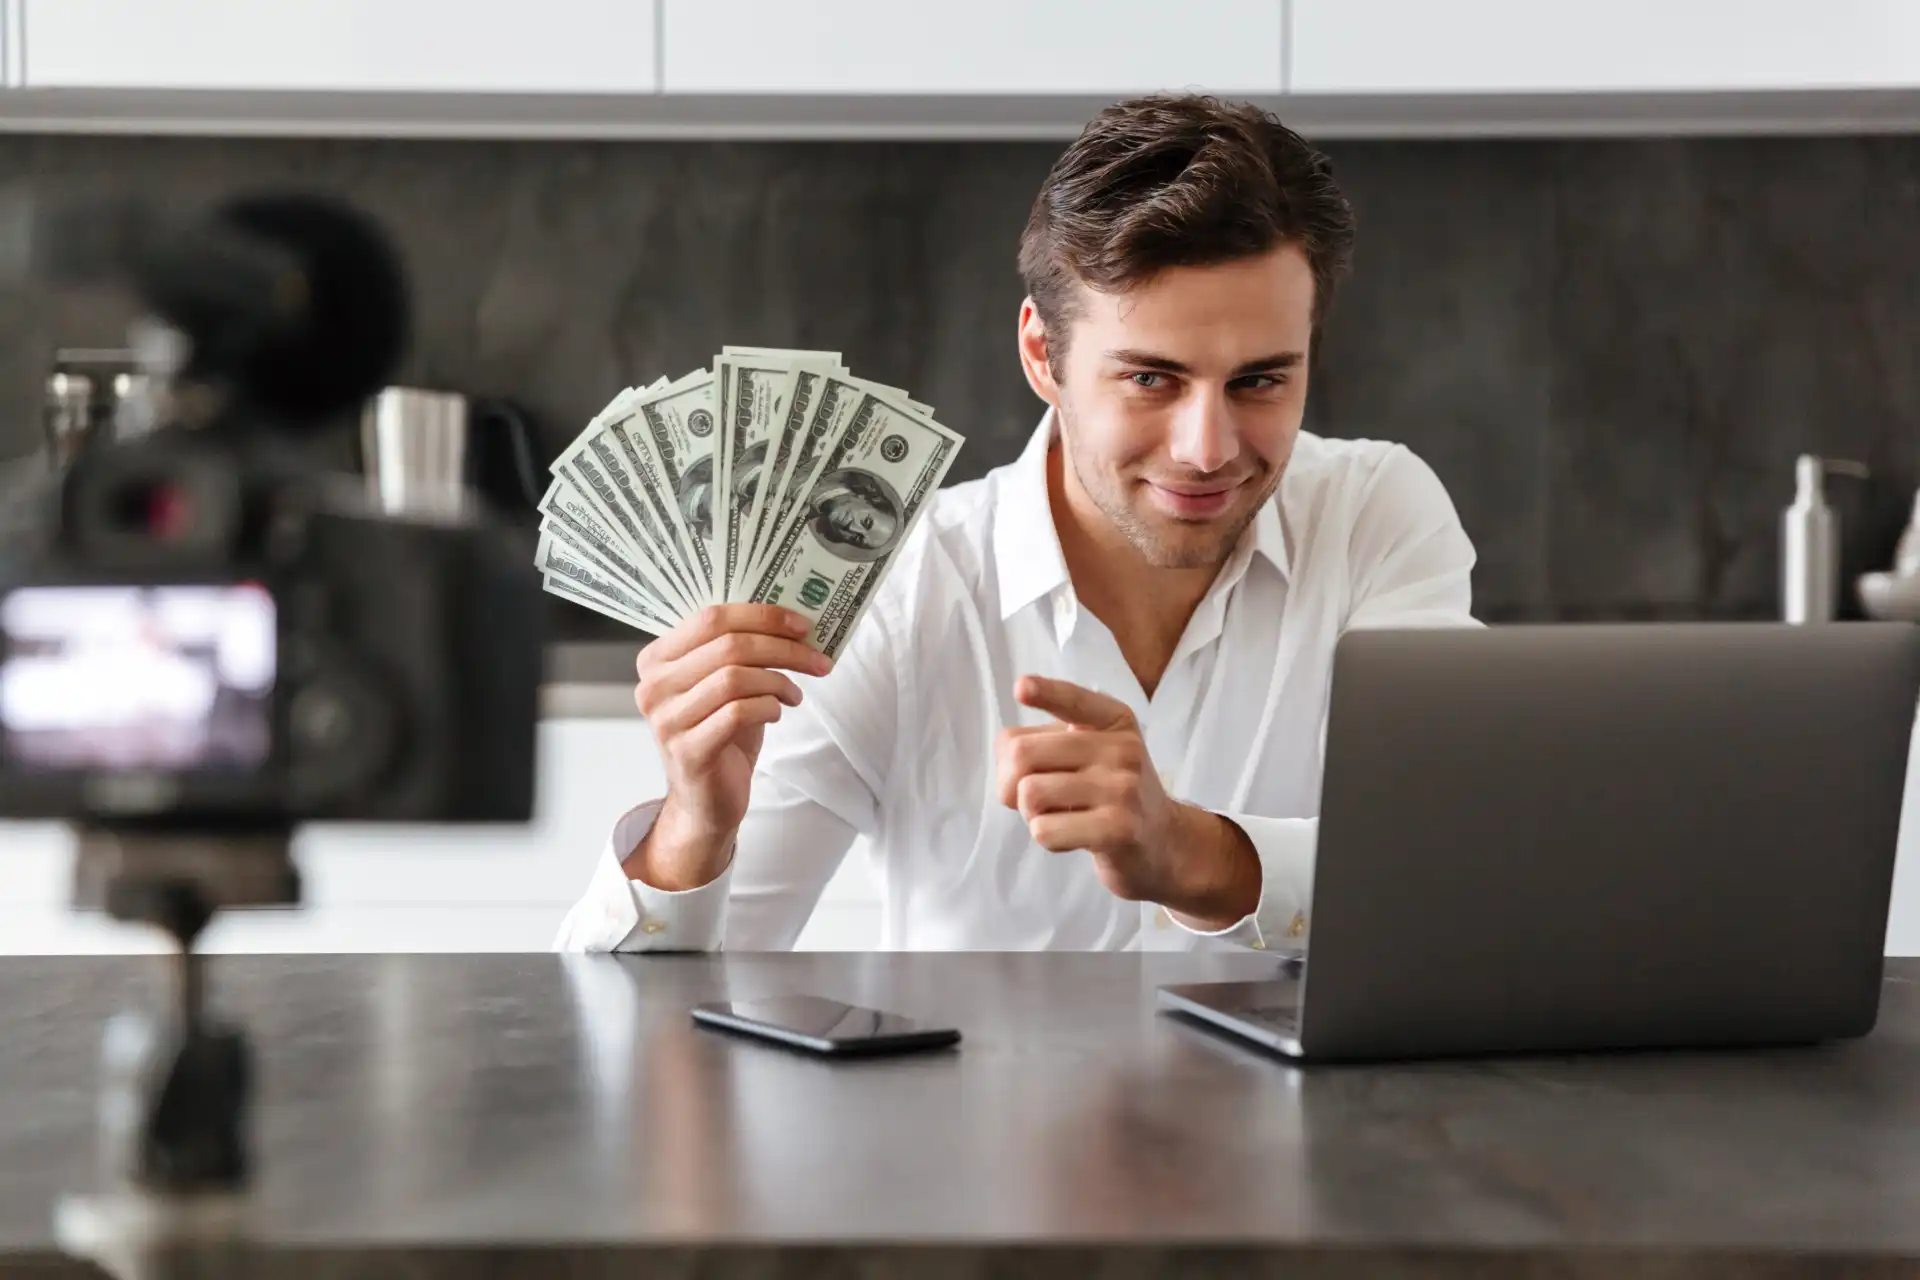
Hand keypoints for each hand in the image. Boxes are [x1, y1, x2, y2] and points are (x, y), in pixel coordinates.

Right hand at [630, 605, 831, 888]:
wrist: (704, 800)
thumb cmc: (718, 733)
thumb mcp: (723, 683)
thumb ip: (740, 650)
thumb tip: (792, 620)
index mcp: (657, 659)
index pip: (711, 618)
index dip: (763, 615)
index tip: (803, 625)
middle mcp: (653, 686)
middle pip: (728, 645)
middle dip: (783, 648)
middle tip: (817, 659)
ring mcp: (666, 720)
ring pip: (734, 677)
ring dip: (779, 681)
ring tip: (796, 693)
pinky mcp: (688, 751)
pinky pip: (738, 713)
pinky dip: (769, 707)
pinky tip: (778, 713)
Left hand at [996, 675, 1258, 929]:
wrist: (1164, 842)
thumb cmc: (1111, 793)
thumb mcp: (1092, 753)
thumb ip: (1048, 746)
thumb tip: (1009, 772)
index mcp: (1114, 720)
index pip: (1073, 700)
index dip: (1046, 692)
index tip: (1021, 688)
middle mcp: (1122, 748)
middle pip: (1023, 753)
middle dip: (1009, 782)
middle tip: (1033, 798)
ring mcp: (1123, 788)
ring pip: (1030, 794)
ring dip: (1031, 813)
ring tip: (1059, 815)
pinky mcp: (1118, 829)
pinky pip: (1045, 830)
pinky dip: (1047, 838)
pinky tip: (1073, 836)